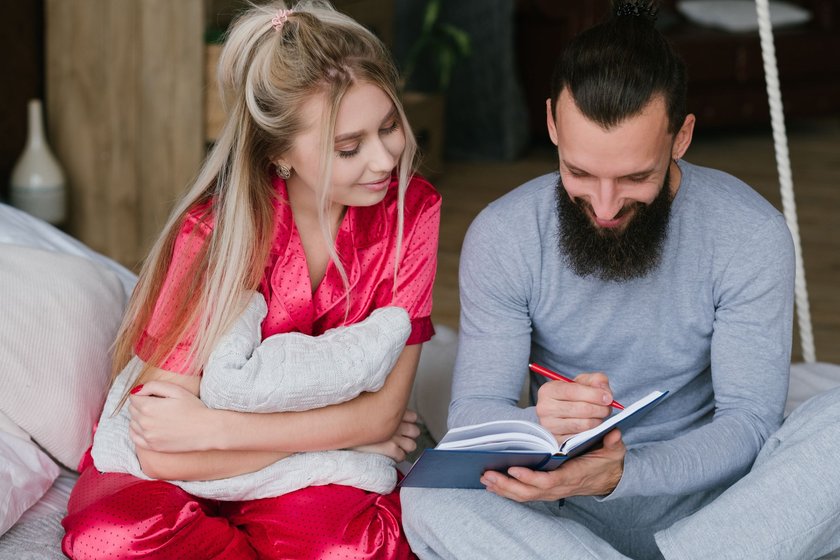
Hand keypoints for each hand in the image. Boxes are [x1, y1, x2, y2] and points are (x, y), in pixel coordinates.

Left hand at [128, 380, 213, 452]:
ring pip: (132, 423)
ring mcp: (147, 436)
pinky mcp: (152, 446)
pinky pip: (135, 437)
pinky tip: (149, 427)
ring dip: (139, 417)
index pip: (133, 397)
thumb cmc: (194, 408)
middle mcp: (144, 423)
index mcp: (148, 407)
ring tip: (156, 415)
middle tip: (157, 404)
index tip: (153, 395)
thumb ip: (154, 386)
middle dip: (140, 404)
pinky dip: (137, 431)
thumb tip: (137, 390)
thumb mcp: (176, 390)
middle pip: (132, 409)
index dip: (142, 393)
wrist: (206, 430)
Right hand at [351, 409, 420, 461]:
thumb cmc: (351, 418)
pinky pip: (402, 456)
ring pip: (412, 445)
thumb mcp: (366, 406)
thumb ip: (379, 408)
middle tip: (399, 437)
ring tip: (394, 447)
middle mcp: (396, 423)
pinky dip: (397, 457)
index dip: (408, 422)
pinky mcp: (390, 449)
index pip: (413, 417)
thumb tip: (385, 409)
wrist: (341, 430)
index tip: (401, 425)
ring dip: (404, 447)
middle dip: (408, 436)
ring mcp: (394, 436)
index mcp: (392, 410)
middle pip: (415, 432)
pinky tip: (388, 455)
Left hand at [479, 429, 625, 500]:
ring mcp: (553, 491)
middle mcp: (561, 487)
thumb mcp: (614, 449)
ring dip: (504, 488)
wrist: (610, 477)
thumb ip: (613, 442)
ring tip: (485, 478)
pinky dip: (508, 490)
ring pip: (525, 495)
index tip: (514, 469)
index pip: (550, 481)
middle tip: (488, 474)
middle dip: (508, 485)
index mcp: (574, 475)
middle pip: (531, 492)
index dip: (531, 478)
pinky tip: (492, 484)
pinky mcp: (547, 490)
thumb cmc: (608, 460)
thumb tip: (613, 432)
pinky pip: (525, 494)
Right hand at [535, 372, 614, 442]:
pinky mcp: (557, 441)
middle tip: (607, 408)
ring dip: (598, 421)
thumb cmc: (575, 396)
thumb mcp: (584, 383)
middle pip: (581, 409)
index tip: (608, 398)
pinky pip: (581, 438)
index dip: (594, 394)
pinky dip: (592, 432)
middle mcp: (545, 409)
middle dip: (600, 409)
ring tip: (600, 416)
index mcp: (548, 390)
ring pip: (583, 424)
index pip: (573, 391)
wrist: (563, 414)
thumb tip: (606, 394)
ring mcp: (549, 426)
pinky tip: (593, 426)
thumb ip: (597, 380)